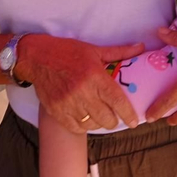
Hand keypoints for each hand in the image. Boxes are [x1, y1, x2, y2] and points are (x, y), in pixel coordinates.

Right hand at [18, 34, 143, 133]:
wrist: (37, 58)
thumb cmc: (67, 52)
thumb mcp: (94, 50)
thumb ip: (119, 52)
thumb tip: (140, 48)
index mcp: (95, 76)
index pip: (116, 101)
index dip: (128, 114)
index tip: (134, 121)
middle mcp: (83, 92)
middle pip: (106, 117)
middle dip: (114, 120)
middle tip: (115, 117)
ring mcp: (68, 104)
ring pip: (92, 124)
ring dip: (99, 123)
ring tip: (99, 116)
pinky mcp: (57, 112)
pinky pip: (76, 128)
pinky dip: (83, 126)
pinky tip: (85, 119)